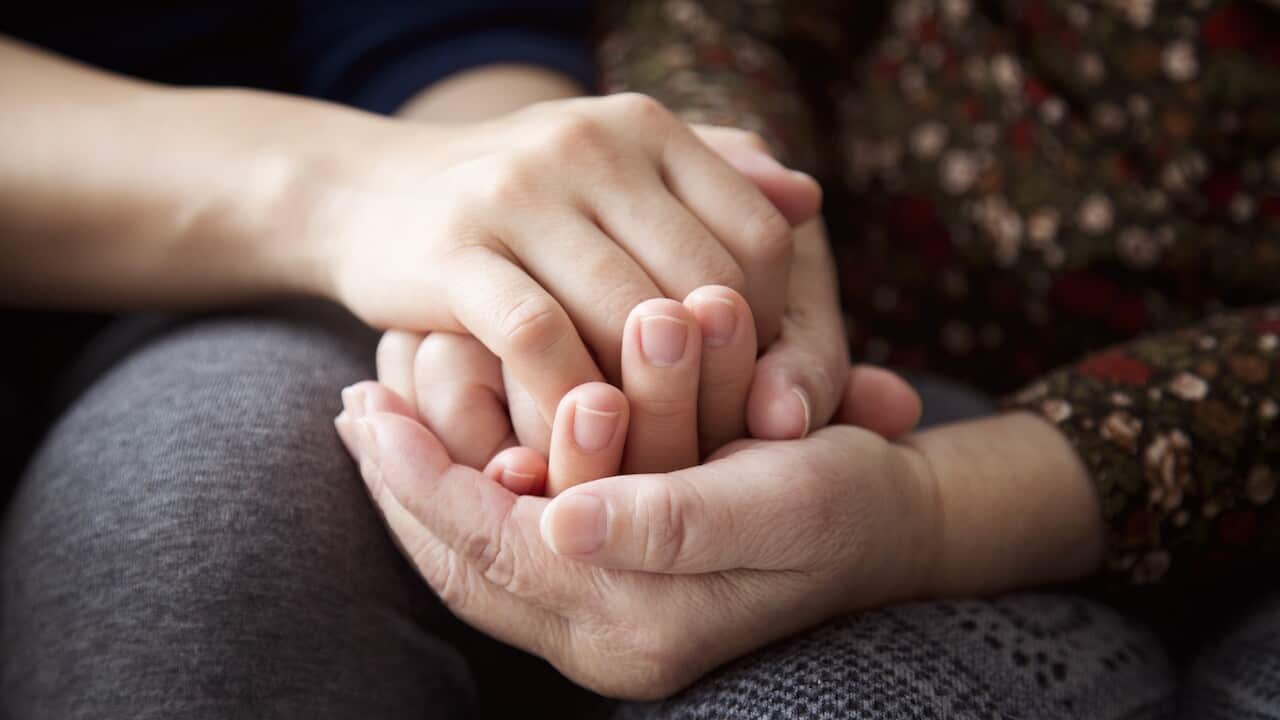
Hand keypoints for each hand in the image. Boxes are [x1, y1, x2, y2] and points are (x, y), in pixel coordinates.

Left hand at [334, 381, 940, 698]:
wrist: (891, 529)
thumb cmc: (842, 504)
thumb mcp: (775, 504)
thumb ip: (667, 524)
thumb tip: (557, 522)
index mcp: (638, 628)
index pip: (495, 555)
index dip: (427, 482)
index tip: (368, 410)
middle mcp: (606, 640)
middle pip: (468, 565)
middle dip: (407, 484)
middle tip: (353, 409)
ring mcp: (604, 623)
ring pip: (481, 560)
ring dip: (427, 488)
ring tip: (376, 420)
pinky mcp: (612, 591)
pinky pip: (513, 549)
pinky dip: (471, 491)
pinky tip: (451, 438)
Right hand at [373, 152, 913, 465]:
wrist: (368, 193)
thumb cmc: (517, 203)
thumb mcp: (615, 173)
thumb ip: (714, 181)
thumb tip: (808, 200)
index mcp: (645, 127)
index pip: (757, 234)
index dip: (771, 323)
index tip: (744, 376)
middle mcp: (590, 145)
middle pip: (703, 283)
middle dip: (716, 375)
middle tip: (708, 430)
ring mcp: (519, 193)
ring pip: (629, 318)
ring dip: (647, 399)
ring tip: (651, 443)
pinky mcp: (454, 249)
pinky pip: (540, 340)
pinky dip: (568, 399)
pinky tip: (575, 430)